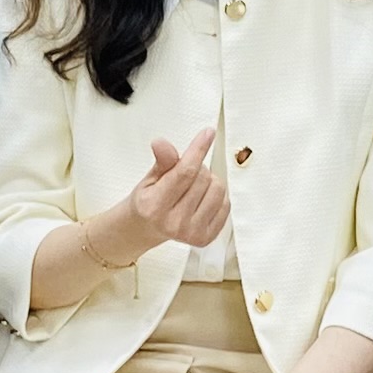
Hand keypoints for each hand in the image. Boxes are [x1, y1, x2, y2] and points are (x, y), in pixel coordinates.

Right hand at [104, 127, 228, 256]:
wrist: (146, 229)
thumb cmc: (148, 202)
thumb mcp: (149, 179)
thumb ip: (162, 162)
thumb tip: (162, 144)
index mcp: (154, 206)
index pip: (184, 172)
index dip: (198, 149)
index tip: (207, 133)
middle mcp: (173, 222)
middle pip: (202, 178)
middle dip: (197, 167)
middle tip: (184, 174)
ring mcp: (191, 233)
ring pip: (218, 189)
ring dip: (208, 180)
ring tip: (192, 187)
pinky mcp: (206, 238)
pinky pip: (226, 204)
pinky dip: (216, 196)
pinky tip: (201, 199)